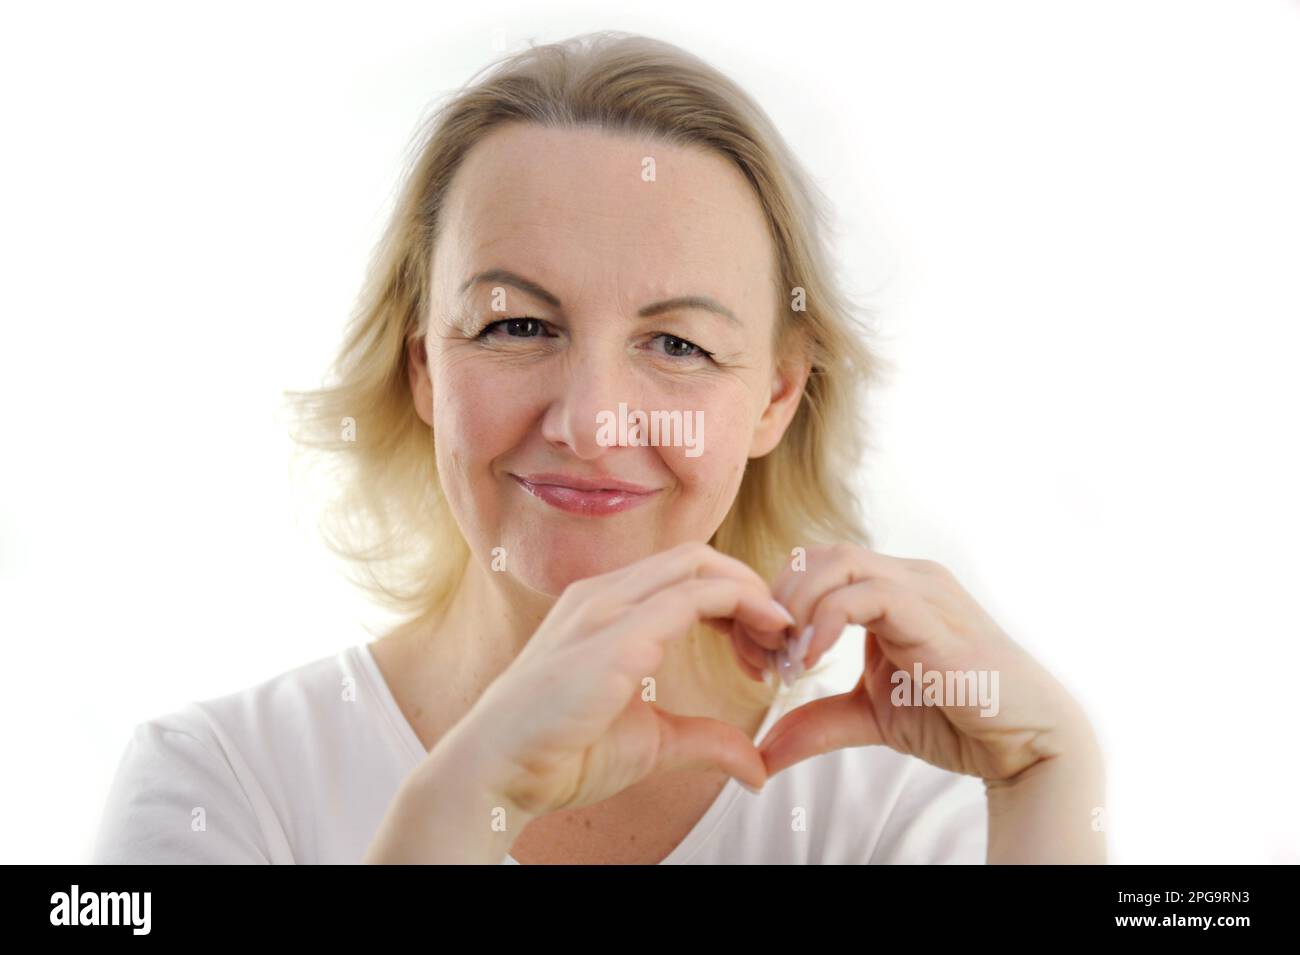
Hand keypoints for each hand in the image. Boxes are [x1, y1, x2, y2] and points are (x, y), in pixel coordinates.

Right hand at [461, 541, 793, 816]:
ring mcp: (607, 608)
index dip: (735, 600)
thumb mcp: (651, 742)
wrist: (499, 772)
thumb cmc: (561, 753)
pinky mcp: (616, 635)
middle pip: (698, 558)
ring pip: (700, 566)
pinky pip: (693, 596)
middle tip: (782, 639)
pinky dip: (741, 606)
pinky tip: (765, 637)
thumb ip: (704, 740)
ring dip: (753, 596)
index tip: (763, 648)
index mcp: (605, 607)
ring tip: (780, 640)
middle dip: (751, 589)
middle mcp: (604, 594)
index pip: (686, 574)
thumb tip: (755, 766)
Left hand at [756, 543, 1096, 783]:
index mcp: (891, 589)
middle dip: (778, 600)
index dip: (777, 602)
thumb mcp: (870, 717)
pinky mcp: (934, 616)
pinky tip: (812, 662)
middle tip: (766, 656)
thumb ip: (817, 721)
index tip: (761, 657)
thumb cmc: (957, 719)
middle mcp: (907, 577)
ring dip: (797, 607)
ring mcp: (923, 590)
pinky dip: (826, 621)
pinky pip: (868, 595)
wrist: (1024, 743)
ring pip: (838, 562)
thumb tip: (763, 751)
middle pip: (819, 553)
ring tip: (788, 661)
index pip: (815, 564)